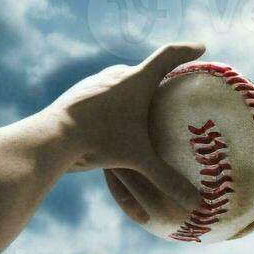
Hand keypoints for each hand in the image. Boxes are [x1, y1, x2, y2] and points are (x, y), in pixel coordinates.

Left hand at [51, 43, 253, 238]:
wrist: (53, 137)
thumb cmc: (101, 142)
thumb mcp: (138, 160)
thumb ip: (167, 180)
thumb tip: (196, 205)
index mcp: (137, 80)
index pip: (168, 57)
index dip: (187, 51)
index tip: (201, 47)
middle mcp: (116, 74)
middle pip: (144, 68)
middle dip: (159, 74)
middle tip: (170, 83)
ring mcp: (95, 82)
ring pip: (121, 79)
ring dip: (133, 87)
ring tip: (142, 101)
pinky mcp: (79, 94)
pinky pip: (104, 91)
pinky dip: (114, 99)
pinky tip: (113, 114)